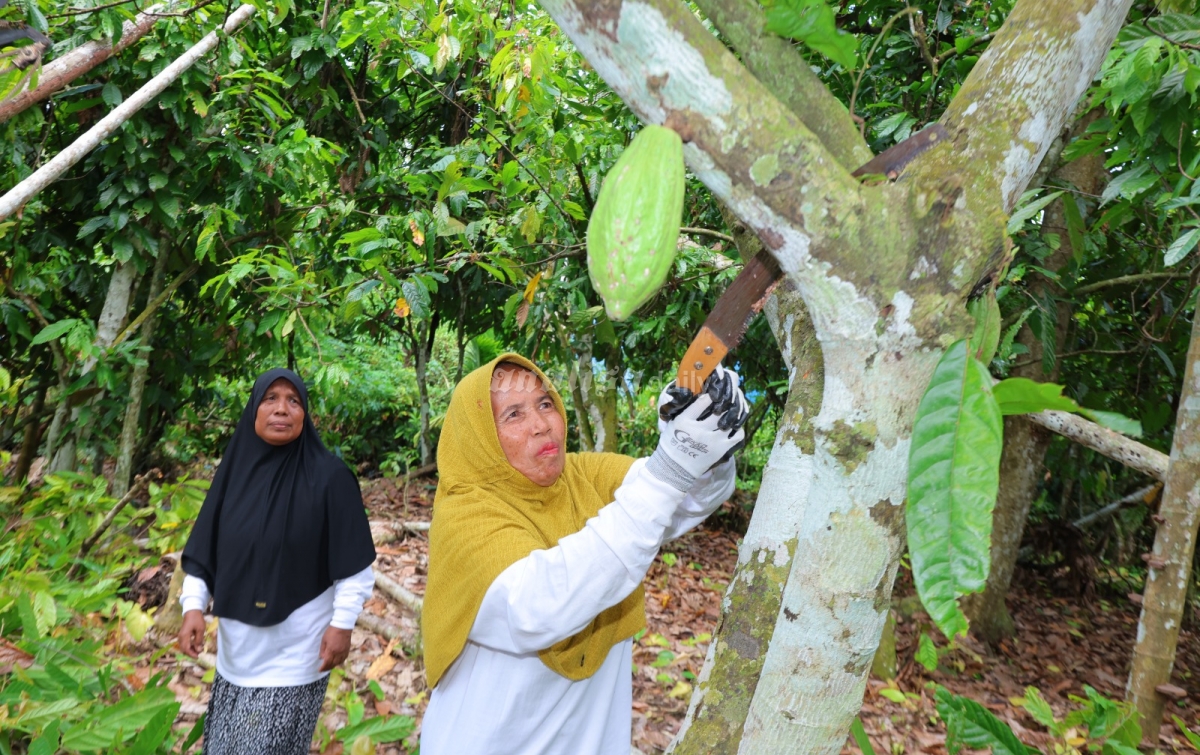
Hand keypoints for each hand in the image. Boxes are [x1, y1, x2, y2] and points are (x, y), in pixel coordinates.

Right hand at [178, 610, 205, 657]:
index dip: (191, 654)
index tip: (198, 657)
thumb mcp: (200, 629)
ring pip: (183, 646)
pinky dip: (188, 646)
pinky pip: (184, 643)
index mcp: (184, 636)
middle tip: (198, 655)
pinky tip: (194, 646)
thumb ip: (199, 640)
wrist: (192, 610)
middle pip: (183, 649)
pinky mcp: (182, 634)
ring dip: (189, 650)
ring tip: (197, 651)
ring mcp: (180, 635)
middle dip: (190, 653)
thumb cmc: (197, 619)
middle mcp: (180, 637)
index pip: (186, 649)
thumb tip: (198, 650)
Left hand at [318, 626, 352, 671]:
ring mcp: (344, 652)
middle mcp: (338, 653)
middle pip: (333, 664)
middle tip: (323, 669)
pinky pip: (344, 659)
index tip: (319, 670)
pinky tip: (337, 661)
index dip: (323, 668)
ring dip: (333, 666)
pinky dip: (339, 662)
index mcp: (331, 650)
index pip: (327, 662)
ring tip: (329, 666)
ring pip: (339, 662)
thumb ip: (322, 650)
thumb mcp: (324, 640)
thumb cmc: (331, 632)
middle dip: (327, 668)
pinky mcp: (347, 650)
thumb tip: (321, 658)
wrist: (343, 626)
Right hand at [650, 366, 748, 485]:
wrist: (675, 468)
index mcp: (685, 422)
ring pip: (732, 420)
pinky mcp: (721, 450)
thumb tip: (700, 388)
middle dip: (729, 393)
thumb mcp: (674, 421)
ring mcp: (712, 442)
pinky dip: (738, 425)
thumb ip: (687, 407)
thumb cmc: (673, 441)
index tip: (719, 378)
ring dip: (736, 407)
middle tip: (733, 383)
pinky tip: (735, 420)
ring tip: (736, 400)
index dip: (714, 388)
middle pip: (720, 408)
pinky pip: (737, 434)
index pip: (703, 400)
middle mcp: (699, 431)